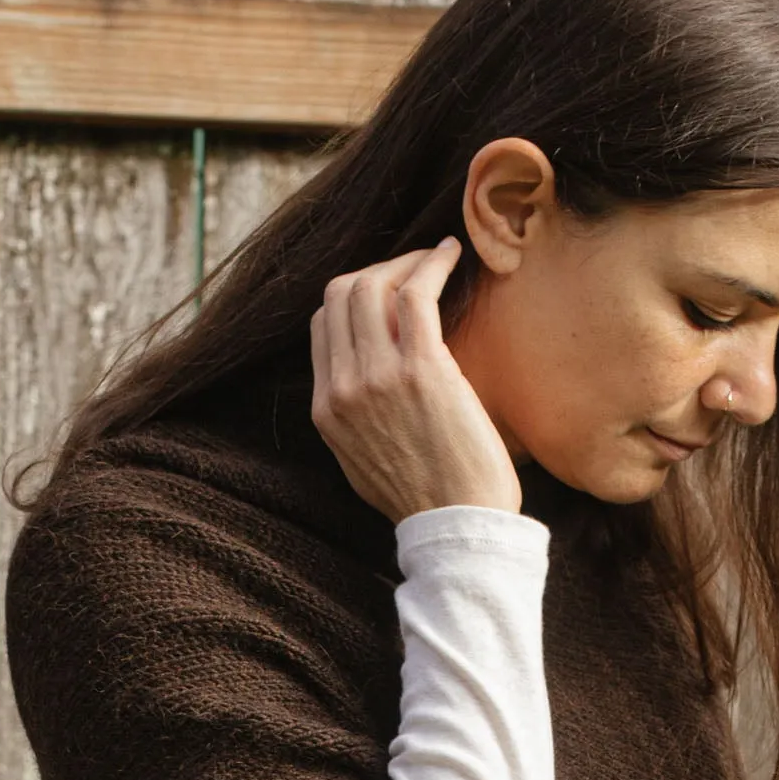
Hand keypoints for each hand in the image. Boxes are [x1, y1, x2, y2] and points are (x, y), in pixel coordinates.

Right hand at [309, 236, 525, 523]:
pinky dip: (434, 263)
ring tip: (438, 258)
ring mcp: (377, 377)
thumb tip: (370, 377)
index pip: (321, 325)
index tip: (390, 291)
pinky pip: (416, 293)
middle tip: (416, 269)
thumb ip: (356, 417)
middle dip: (379, 269)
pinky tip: (453, 254)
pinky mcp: (421, 369)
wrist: (457, 525)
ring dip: (408, 261)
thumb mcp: (364, 461)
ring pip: (372, 284)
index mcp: (326, 410)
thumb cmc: (428, 498)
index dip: (354, 297)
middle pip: (340, 294)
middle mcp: (342, 389)